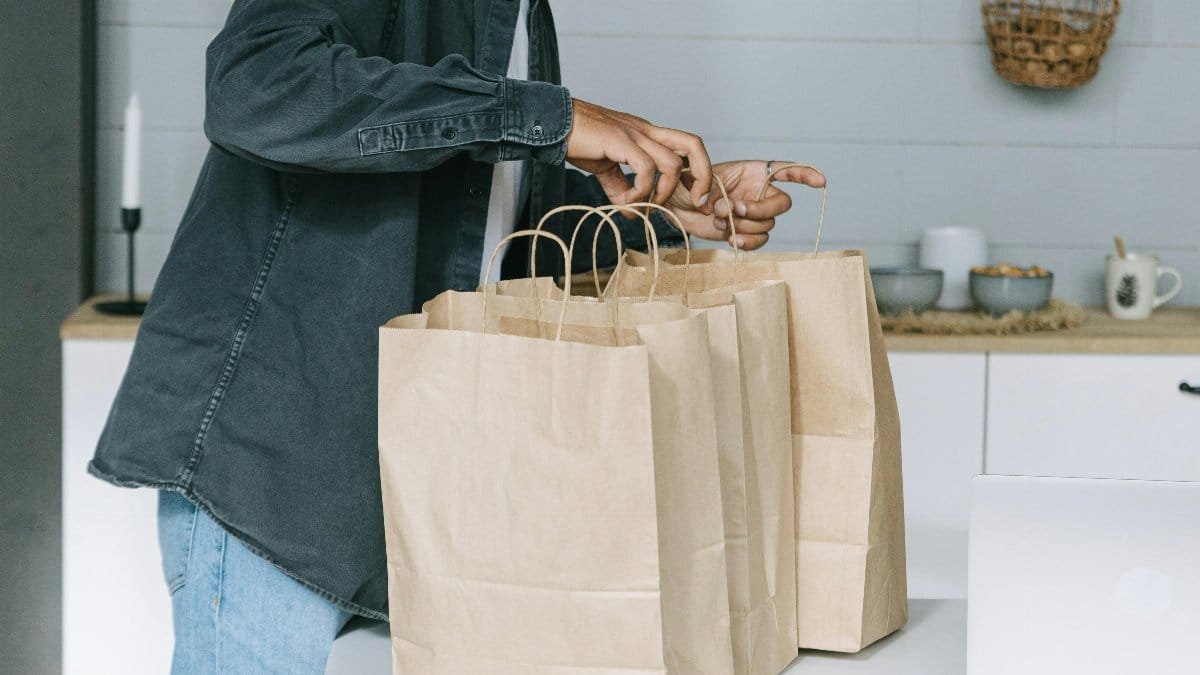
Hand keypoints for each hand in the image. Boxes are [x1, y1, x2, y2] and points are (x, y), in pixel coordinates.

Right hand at [565, 99, 711, 207]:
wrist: (554, 123)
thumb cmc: (580, 141)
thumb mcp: (606, 168)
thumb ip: (621, 188)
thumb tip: (630, 211)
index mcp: (648, 135)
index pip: (688, 147)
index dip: (700, 173)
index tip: (696, 199)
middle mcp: (647, 131)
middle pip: (694, 145)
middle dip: (703, 176)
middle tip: (696, 202)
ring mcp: (635, 134)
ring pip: (671, 163)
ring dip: (662, 193)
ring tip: (643, 204)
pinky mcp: (620, 141)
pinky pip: (645, 169)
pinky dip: (640, 192)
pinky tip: (625, 200)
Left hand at [666, 161, 825, 249]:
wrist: (675, 205)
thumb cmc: (685, 183)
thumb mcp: (697, 177)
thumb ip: (714, 188)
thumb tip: (725, 209)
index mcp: (753, 171)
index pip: (786, 170)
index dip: (805, 174)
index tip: (820, 182)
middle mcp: (758, 192)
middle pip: (781, 205)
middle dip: (759, 210)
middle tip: (734, 209)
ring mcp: (753, 213)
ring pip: (767, 225)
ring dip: (743, 225)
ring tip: (718, 219)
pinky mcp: (745, 232)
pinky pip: (759, 240)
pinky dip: (746, 242)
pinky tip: (731, 238)